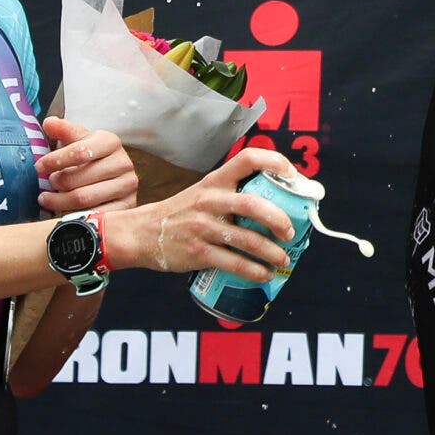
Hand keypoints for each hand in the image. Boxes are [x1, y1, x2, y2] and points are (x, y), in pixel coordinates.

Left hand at [34, 116, 139, 214]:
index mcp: (111, 142)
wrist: (112, 177)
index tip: (39, 166)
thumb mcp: (78, 140)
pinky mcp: (127, 206)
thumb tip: (49, 122)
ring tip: (47, 199)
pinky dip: (74, 215)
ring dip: (59, 201)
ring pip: (83, 198)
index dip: (55, 160)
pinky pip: (94, 214)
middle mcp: (123, 163)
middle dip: (56, 182)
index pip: (79, 151)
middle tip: (46, 184)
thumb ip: (63, 130)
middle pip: (79, 178)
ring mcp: (127, 186)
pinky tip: (64, 211)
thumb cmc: (89, 158)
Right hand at [118, 148, 298, 280]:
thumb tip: (277, 203)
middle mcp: (210, 200)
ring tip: (283, 260)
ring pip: (248, 240)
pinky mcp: (199, 252)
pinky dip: (255, 271)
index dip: (274, 162)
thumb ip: (233, 193)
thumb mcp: (204, 193)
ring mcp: (204, 227)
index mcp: (215, 181)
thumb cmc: (182, 213)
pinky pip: (235, 263)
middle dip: (280, 219)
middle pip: (254, 204)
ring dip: (273, 253)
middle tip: (291, 232)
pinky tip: (264, 274)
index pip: (247, 159)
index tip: (293, 175)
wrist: (141, 233)